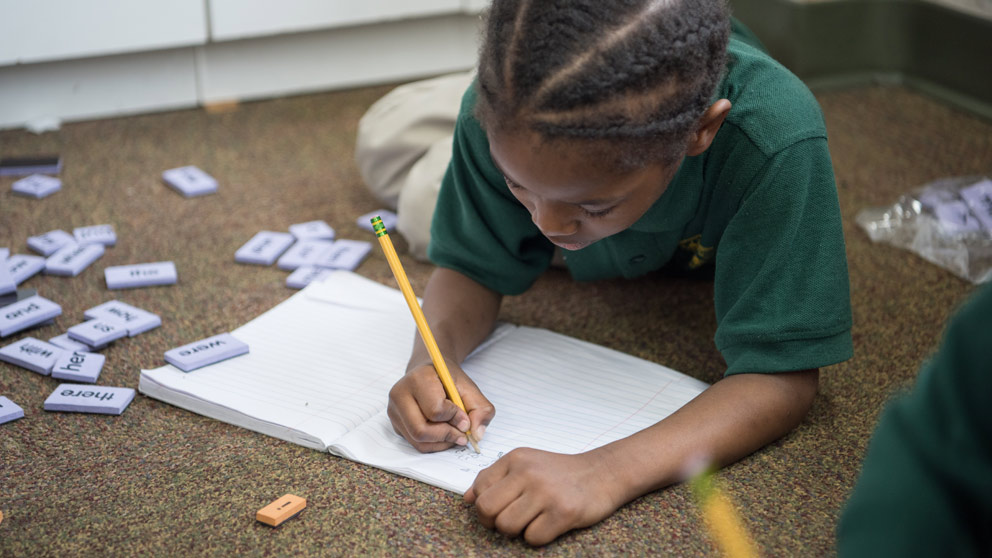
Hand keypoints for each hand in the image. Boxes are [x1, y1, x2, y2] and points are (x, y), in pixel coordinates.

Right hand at [387, 360, 494, 452]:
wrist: (430, 374)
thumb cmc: (449, 380)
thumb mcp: (470, 388)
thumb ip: (481, 409)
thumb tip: (476, 434)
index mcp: (418, 378)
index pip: (435, 410)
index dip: (455, 417)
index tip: (464, 416)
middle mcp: (400, 394)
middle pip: (421, 430)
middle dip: (446, 435)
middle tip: (462, 434)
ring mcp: (394, 410)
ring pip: (418, 441)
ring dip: (442, 442)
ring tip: (455, 433)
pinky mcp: (395, 423)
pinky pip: (415, 444)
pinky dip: (434, 444)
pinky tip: (444, 433)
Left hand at [464, 448, 624, 545]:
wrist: (603, 473)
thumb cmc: (561, 473)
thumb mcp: (526, 465)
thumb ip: (496, 479)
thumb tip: (467, 499)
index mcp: (516, 459)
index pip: (480, 488)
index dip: (482, 505)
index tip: (497, 508)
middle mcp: (528, 472)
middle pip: (487, 509)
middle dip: (493, 522)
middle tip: (508, 521)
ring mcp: (546, 492)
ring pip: (506, 526)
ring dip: (516, 531)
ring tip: (531, 521)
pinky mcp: (563, 512)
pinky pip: (532, 538)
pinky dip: (537, 537)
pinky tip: (548, 524)